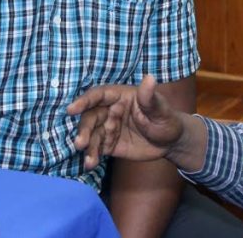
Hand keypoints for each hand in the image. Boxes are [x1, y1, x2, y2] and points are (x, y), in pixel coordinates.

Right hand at [67, 75, 185, 169]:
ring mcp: (108, 128)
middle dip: (84, 129)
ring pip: (92, 134)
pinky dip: (92, 155)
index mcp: (120, 96)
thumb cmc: (166, 119)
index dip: (84, 101)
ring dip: (87, 146)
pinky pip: (97, 148)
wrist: (171, 142)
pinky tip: (90, 164)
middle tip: (80, 143)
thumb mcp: (160, 109)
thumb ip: (150, 97)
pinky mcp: (109, 144)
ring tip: (88, 160)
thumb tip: (150, 78)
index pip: (99, 95)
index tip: (71, 110)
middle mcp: (110, 110)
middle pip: (91, 117)